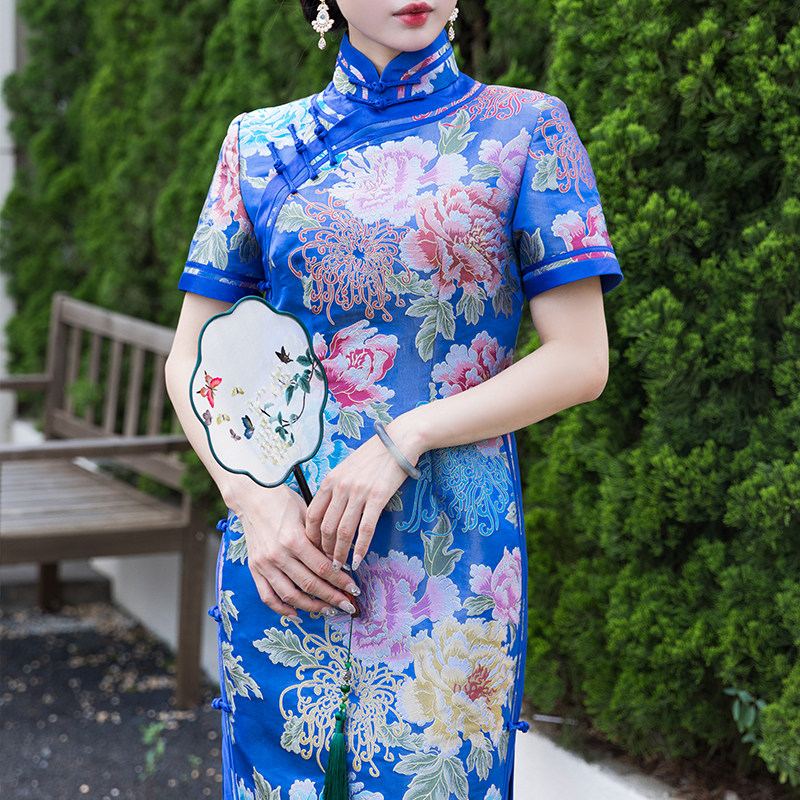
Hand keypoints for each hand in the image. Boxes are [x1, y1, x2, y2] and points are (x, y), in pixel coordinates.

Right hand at [229, 482, 358, 616]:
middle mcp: (278, 555)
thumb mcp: (308, 515)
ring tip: (328, 610)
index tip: (354, 589)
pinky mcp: (254, 569)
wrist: (253, 496)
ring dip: (312, 607)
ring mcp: (264, 564)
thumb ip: (321, 540)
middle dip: (332, 598)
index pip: (323, 568)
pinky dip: (281, 609)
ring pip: (290, 595)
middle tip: (347, 605)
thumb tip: (339, 562)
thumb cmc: (284, 502)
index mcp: (294, 539)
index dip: (341, 582)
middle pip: (310, 585)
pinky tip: (296, 614)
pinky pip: (267, 596)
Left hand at [305, 419, 420, 569]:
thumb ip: (336, 487)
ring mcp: (358, 492)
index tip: (314, 549)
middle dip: (324, 550)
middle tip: (327, 564)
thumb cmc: (375, 455)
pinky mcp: (377, 497)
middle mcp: (340, 486)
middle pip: (325, 527)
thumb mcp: (347, 468)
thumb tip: (331, 511)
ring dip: (340, 553)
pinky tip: (359, 560)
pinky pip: (365, 529)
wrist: (399, 441)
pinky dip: (360, 548)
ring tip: (341, 567)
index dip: (311, 536)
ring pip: (342, 531)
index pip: (312, 514)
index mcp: (330, 479)